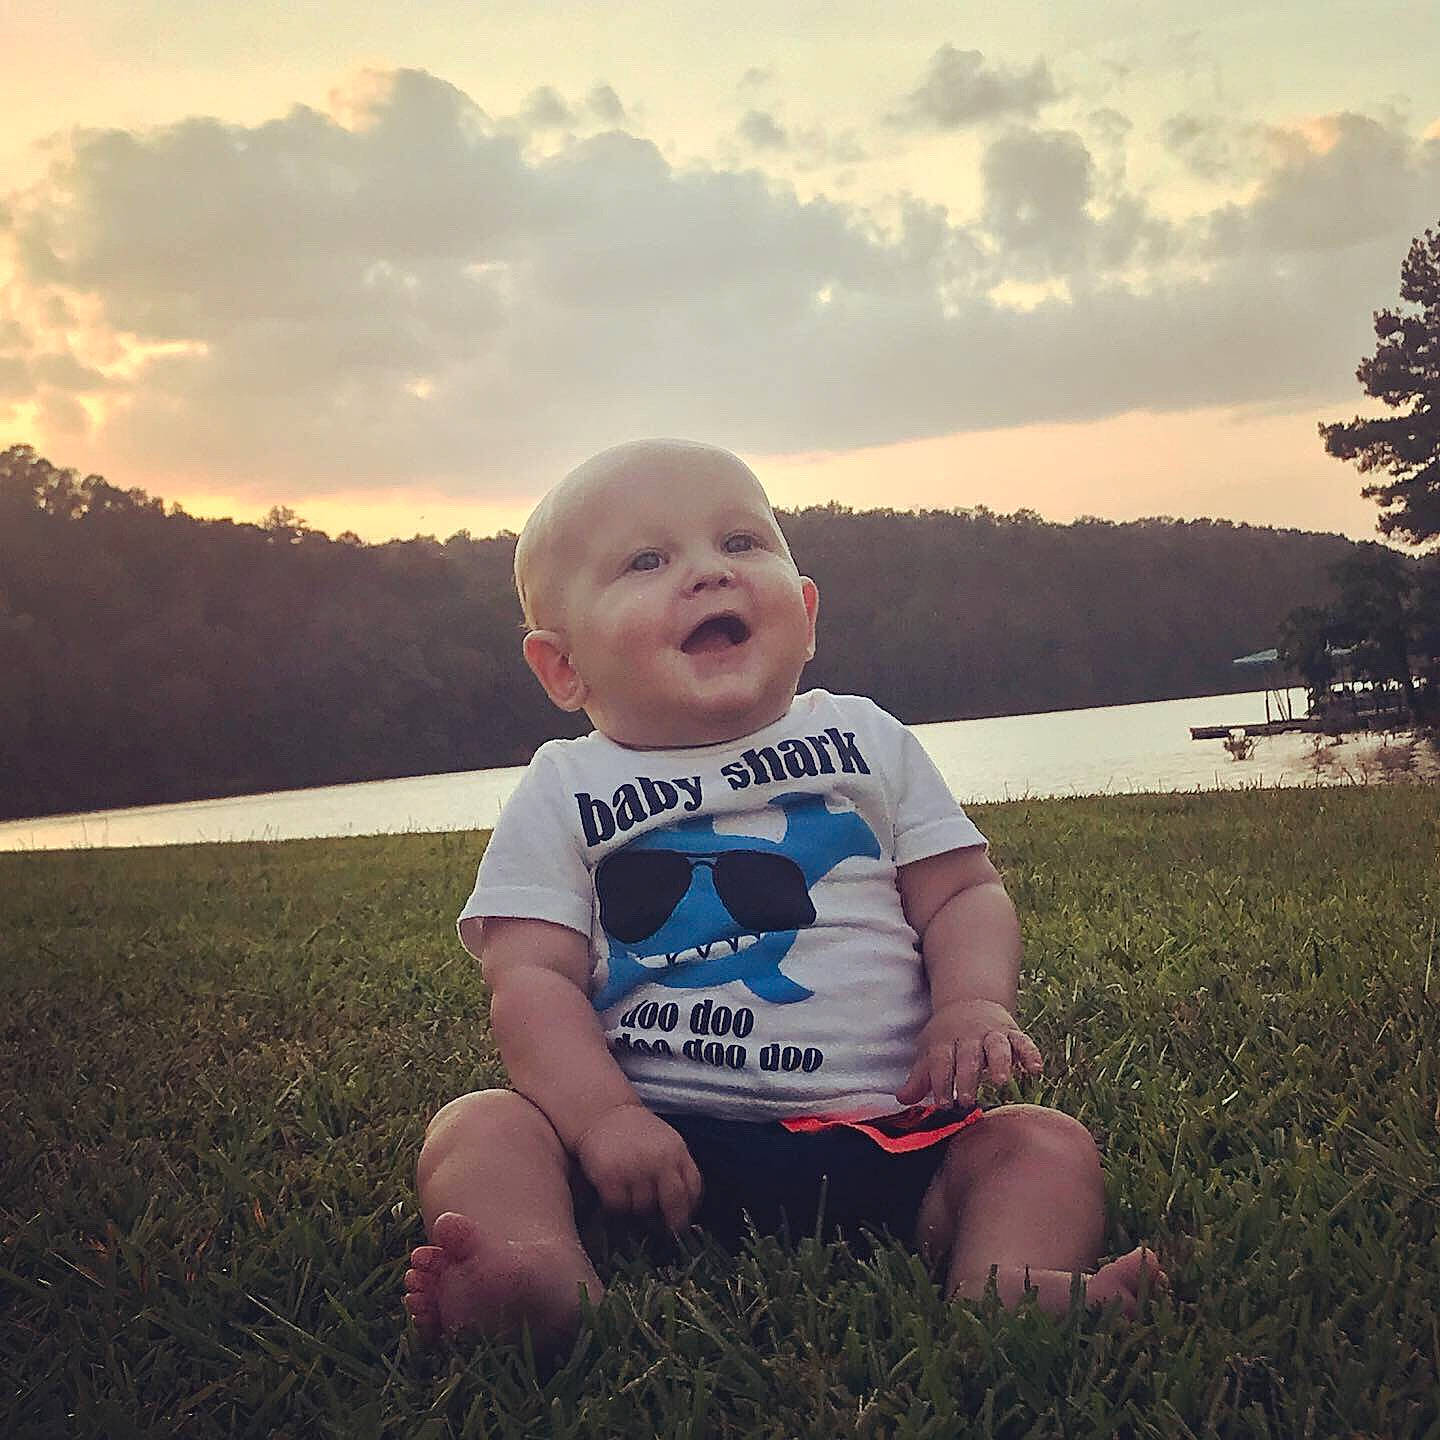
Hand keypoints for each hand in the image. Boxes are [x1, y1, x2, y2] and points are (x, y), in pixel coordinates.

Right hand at [572, 1105, 702, 1233]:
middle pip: (674, 1203)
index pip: (693, 1188)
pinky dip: (616, 1206)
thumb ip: (676, 1169)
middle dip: (671, 1220)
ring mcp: (634, 1170)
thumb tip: (682, 1207)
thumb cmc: (635, 1130)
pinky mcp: (610, 1178)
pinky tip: (615, 1194)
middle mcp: (659, 1161)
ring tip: (630, 1194)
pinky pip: (619, 1207)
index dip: (689, 1208)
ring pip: (644, 1208)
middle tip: (662, 1228)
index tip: (681, 1219)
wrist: (602, 1112)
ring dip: (637, 1208)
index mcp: (676, 1151)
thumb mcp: (665, 1142)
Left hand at [896, 998, 1042, 1105]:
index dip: (940, 1082)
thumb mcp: (929, 1052)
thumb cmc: (947, 1037)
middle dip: (966, 1077)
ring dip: (998, 1062)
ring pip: (996, 1046)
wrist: (969, 1003)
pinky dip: (1030, 1054)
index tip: (942, 1104)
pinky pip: (1023, 1042)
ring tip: (999, 1081)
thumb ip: (919, 1078)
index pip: (940, 1061)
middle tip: (965, 1099)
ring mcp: (992, 1033)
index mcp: (945, 1040)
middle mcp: (969, 1036)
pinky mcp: (1012, 1033)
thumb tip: (902, 1100)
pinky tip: (1035, 1070)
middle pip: (968, 1055)